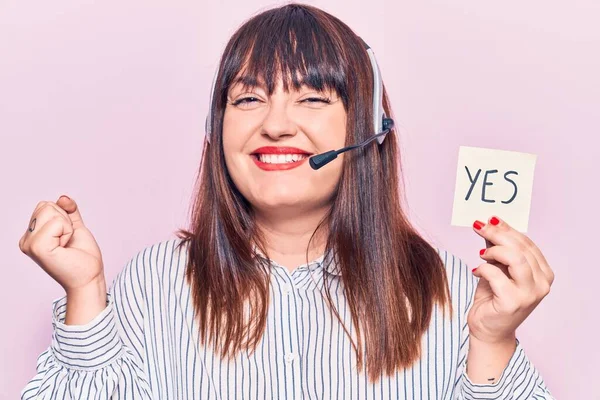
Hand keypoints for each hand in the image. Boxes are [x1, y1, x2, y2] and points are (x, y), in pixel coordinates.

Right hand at [19, 195, 104, 292]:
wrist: (89, 277)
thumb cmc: (82, 257)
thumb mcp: (75, 227)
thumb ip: (68, 211)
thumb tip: (63, 197)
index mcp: (31, 235)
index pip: (44, 205)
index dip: (63, 216)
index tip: (66, 237)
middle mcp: (26, 240)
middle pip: (46, 206)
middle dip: (65, 220)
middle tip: (67, 241)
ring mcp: (30, 244)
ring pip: (50, 211)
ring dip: (67, 226)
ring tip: (66, 244)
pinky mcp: (38, 247)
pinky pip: (57, 222)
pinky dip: (68, 231)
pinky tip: (65, 247)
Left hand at [468, 216, 554, 343]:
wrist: (488, 329)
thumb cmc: (493, 297)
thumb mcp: (498, 268)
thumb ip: (498, 248)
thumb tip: (491, 223)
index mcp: (544, 273)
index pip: (527, 243)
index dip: (507, 229)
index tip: (490, 219)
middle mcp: (542, 284)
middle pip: (520, 248)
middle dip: (497, 234)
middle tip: (479, 226)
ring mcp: (530, 294)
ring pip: (515, 259)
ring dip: (494, 250)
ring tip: (481, 254)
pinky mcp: (513, 303)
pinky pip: (496, 275)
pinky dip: (483, 269)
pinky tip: (476, 271)